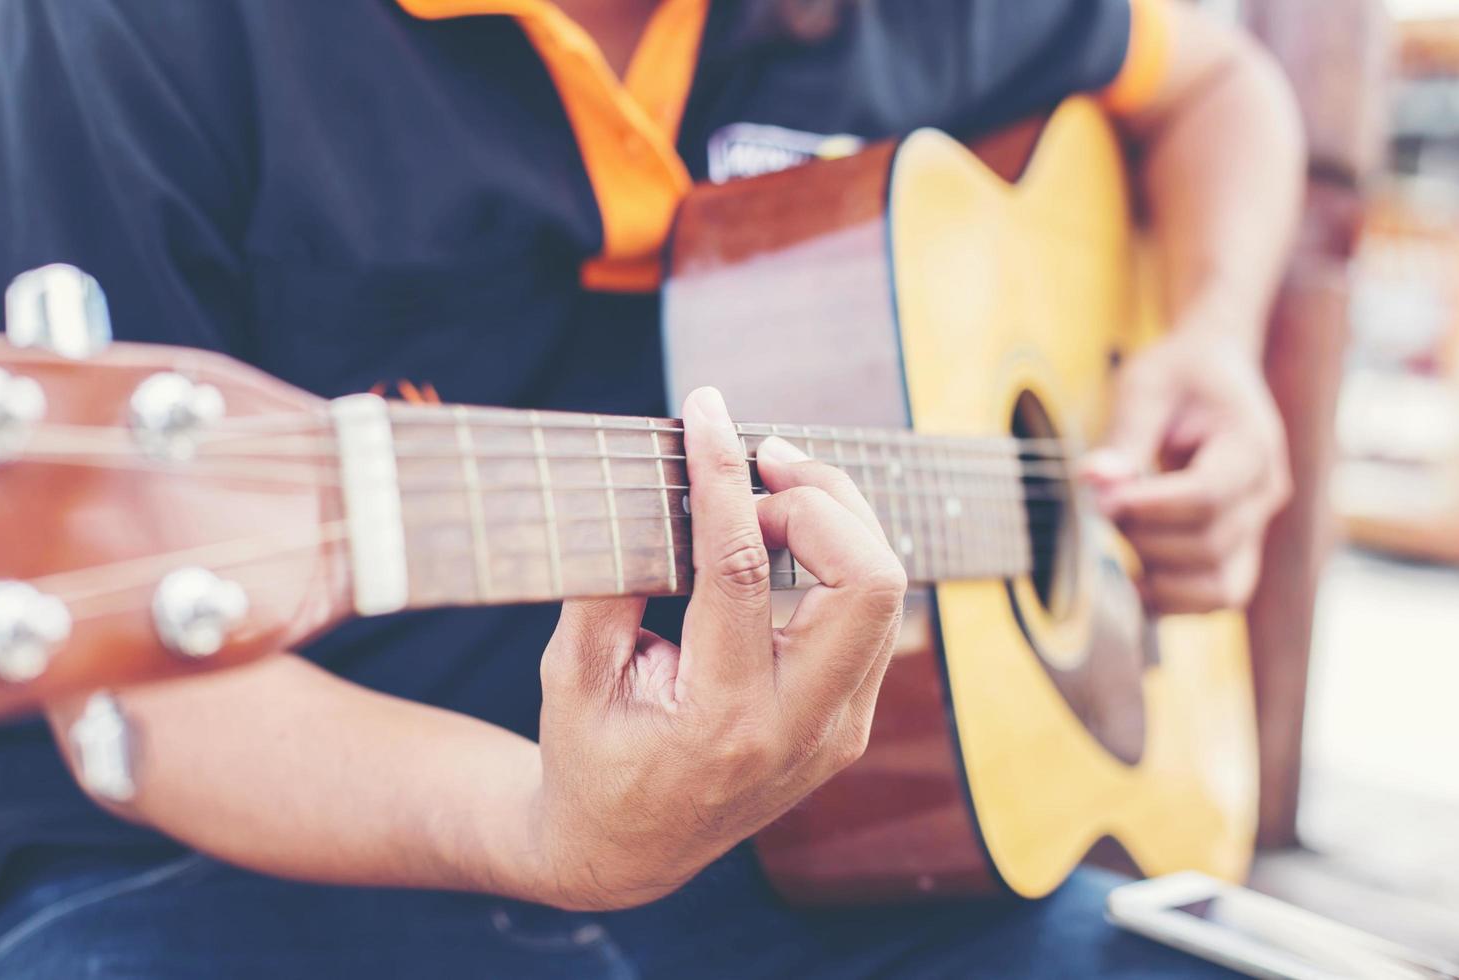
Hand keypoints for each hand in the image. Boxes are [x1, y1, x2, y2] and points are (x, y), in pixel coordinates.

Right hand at [532, 387, 905, 910]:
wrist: (629, 850)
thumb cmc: (589, 757)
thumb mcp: (571, 675)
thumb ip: (607, 583)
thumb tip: (648, 487)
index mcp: (720, 723)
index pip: (742, 573)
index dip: (723, 477)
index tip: (705, 410)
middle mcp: (799, 731)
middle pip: (870, 582)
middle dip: (820, 497)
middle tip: (758, 463)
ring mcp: (839, 730)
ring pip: (887, 592)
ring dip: (836, 517)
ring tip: (768, 485)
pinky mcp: (851, 720)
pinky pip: (873, 617)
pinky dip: (841, 555)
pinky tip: (787, 531)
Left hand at [1081, 330, 1289, 613]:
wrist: (1215, 371)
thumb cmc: (1180, 374)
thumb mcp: (1147, 384)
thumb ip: (1124, 434)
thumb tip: (1093, 481)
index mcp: (1253, 445)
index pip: (1207, 496)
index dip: (1148, 507)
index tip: (1099, 499)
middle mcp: (1266, 494)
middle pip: (1209, 545)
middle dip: (1143, 536)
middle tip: (1102, 507)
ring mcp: (1258, 528)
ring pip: (1220, 588)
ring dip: (1158, 577)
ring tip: (1122, 536)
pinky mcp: (1239, 550)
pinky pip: (1215, 597)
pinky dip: (1171, 599)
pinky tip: (1131, 576)